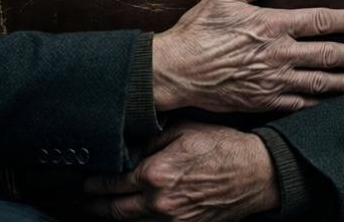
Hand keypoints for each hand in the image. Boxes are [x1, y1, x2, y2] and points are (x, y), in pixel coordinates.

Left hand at [83, 121, 277, 221]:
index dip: (97, 183)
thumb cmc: (223, 147)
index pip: (114, 183)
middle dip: (98, 204)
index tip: (88, 181)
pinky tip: (135, 214)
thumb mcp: (184, 130)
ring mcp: (174, 219)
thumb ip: (151, 138)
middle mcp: (161, 201)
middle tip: (86, 199)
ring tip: (105, 208)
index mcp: (156, 174)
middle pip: (117, 209)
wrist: (257, 173)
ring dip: (116, 215)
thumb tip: (128, 144)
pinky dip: (141, 221)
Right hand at [152, 0, 343, 113]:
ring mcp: (273, 81)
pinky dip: (317, 104)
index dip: (343, 21)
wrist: (177, 71)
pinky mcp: (263, 101)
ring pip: (318, 82)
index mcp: (273, 26)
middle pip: (327, 55)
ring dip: (343, 82)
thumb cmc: (198, 31)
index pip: (319, 21)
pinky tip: (328, 104)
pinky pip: (298, 104)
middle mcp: (279, 55)